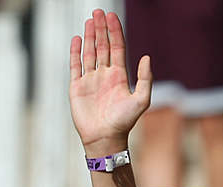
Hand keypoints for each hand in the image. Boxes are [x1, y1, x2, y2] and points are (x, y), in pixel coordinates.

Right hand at [69, 9, 150, 154]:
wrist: (105, 138)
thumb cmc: (124, 122)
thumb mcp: (141, 100)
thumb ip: (145, 79)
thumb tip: (146, 57)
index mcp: (119, 76)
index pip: (117, 48)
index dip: (115, 32)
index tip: (111, 17)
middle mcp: (105, 75)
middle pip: (103, 46)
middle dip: (101, 29)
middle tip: (99, 12)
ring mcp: (90, 80)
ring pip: (90, 53)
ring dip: (90, 36)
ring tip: (90, 20)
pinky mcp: (77, 86)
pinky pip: (76, 65)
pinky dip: (76, 52)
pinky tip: (77, 39)